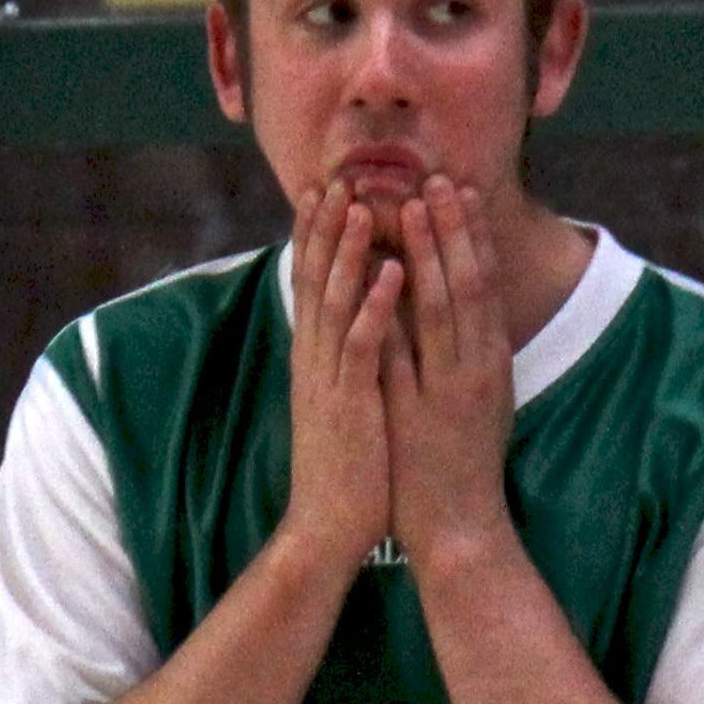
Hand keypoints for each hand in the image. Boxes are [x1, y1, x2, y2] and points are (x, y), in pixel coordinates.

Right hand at [281, 182, 403, 574]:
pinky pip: (364, 346)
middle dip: (327, 227)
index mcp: (316, 358)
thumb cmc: (346, 464)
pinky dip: (376, 306)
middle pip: (316, 280)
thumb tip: (344, 319)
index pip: (312, 283)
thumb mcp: (340, 399)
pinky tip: (391, 272)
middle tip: (337, 176)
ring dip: (350, 251)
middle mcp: (315, 361)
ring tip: (364, 205)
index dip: (316, 235)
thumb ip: (340, 357)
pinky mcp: (350, 405)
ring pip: (337, 303)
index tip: (325, 188)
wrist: (328, 527)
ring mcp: (330, 381)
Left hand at [383, 176, 516, 569]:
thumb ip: (468, 352)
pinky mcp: (419, 413)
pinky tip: (381, 276)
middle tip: (437, 179)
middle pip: (468, 284)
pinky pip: (403, 354)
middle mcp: (477, 368)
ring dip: (426, 254)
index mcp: (490, 362)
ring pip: (442, 308)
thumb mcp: (478, 399)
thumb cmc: (464, 463)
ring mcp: (449, 389)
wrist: (462, 528)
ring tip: (410, 206)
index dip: (471, 235)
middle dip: (451, 228)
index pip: (484, 284)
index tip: (457, 190)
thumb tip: (454, 303)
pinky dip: (393, 312)